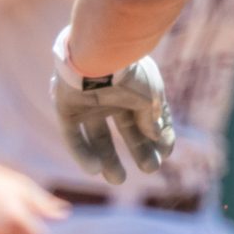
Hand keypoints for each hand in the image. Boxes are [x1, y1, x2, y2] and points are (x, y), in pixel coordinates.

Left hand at [51, 40, 174, 185]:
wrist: (97, 54)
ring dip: (108, 158)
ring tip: (117, 180)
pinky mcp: (66, 109)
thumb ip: (153, 118)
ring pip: (99, 136)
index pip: (148, 118)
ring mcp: (88, 103)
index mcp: (134, 89)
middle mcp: (112, 96)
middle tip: (151, 169)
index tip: (166, 153)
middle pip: (126, 129)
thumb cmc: (129, 73)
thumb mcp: (150, 97)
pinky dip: (83, 154)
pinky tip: (95, 170)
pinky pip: (73, 137)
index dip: (158, 137)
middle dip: (139, 150)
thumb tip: (158, 137)